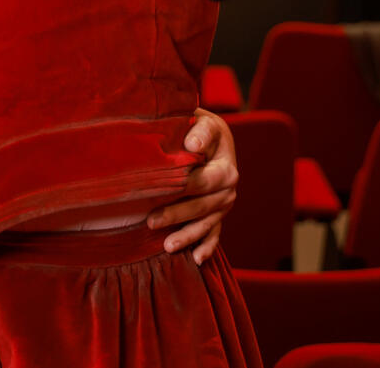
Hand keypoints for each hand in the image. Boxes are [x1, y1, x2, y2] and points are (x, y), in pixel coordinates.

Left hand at [147, 108, 237, 263]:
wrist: (209, 135)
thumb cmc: (198, 126)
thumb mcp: (203, 121)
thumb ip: (200, 130)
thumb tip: (192, 144)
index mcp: (225, 165)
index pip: (203, 179)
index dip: (184, 185)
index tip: (163, 189)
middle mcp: (229, 187)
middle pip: (202, 205)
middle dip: (176, 214)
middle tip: (150, 221)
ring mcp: (224, 203)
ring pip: (206, 223)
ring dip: (187, 235)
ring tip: (166, 246)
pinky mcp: (218, 214)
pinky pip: (214, 233)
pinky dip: (206, 247)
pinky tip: (196, 259)